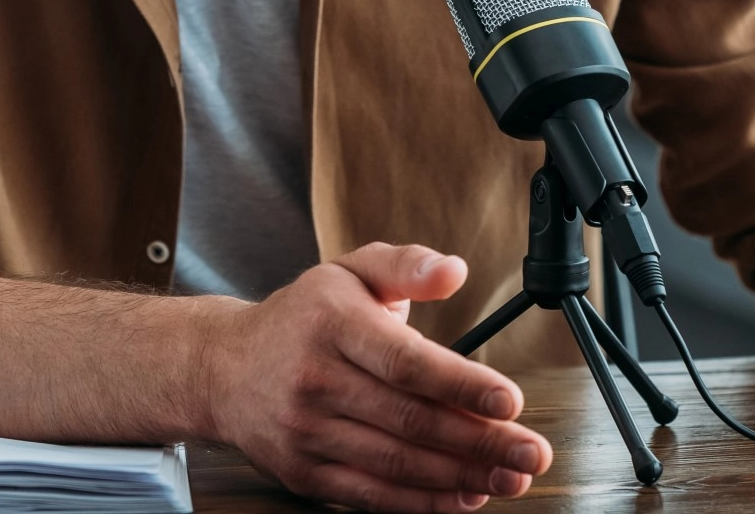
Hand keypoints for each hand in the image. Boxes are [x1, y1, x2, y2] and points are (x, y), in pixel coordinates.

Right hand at [200, 242, 552, 511]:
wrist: (224, 368)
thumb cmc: (304, 315)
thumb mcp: (351, 269)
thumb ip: (406, 265)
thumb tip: (454, 270)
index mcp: (332, 322)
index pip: (404, 360)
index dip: (460, 384)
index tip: (509, 400)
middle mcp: (315, 380)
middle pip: (409, 419)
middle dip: (478, 441)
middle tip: (530, 451)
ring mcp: (307, 432)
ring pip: (395, 462)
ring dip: (460, 476)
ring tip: (510, 476)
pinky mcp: (304, 473)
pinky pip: (371, 494)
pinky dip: (422, 502)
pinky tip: (464, 495)